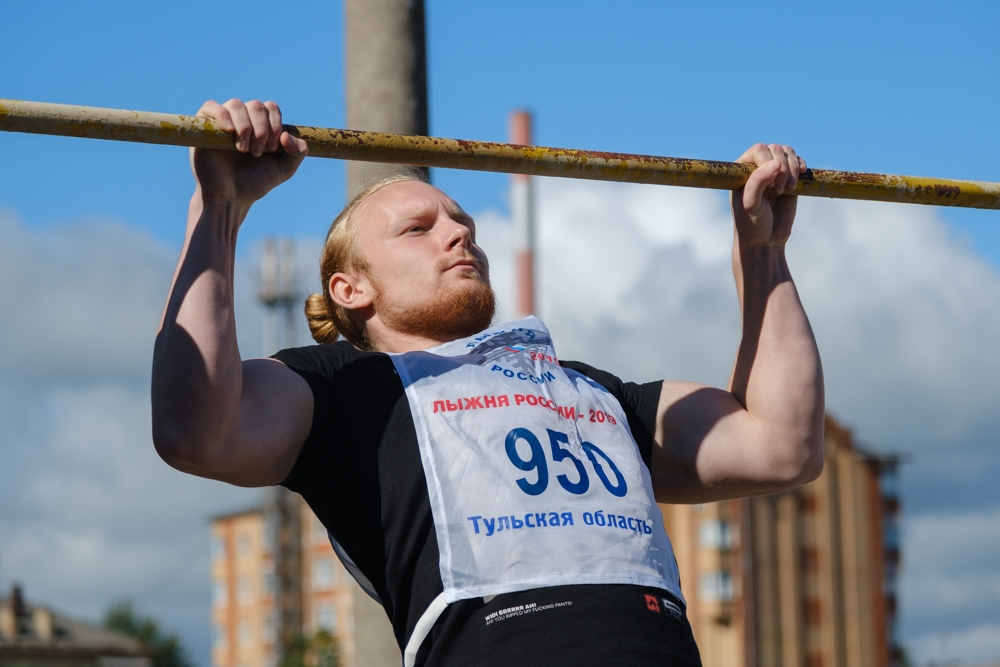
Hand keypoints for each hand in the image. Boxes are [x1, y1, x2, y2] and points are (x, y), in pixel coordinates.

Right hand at [190, 99, 308, 206]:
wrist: (230, 197)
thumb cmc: (255, 182)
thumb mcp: (285, 169)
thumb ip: (298, 152)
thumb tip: (287, 134)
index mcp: (261, 125)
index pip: (271, 108)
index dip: (275, 124)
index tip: (273, 148)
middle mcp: (242, 120)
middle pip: (256, 105)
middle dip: (261, 128)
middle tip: (257, 152)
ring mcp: (223, 122)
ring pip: (236, 104)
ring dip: (245, 126)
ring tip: (243, 150)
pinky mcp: (204, 126)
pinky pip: (211, 106)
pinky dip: (222, 115)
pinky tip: (230, 131)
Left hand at [731, 143, 805, 248]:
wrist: (766, 240)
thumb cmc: (752, 224)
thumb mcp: (750, 204)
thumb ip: (758, 182)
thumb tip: (776, 163)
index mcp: (742, 171)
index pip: (758, 150)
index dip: (768, 162)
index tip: (769, 186)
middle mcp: (756, 168)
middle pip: (774, 149)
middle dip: (783, 167)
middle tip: (779, 191)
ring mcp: (773, 172)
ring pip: (786, 152)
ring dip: (792, 167)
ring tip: (789, 189)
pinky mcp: (789, 178)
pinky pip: (797, 161)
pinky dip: (801, 164)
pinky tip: (802, 174)